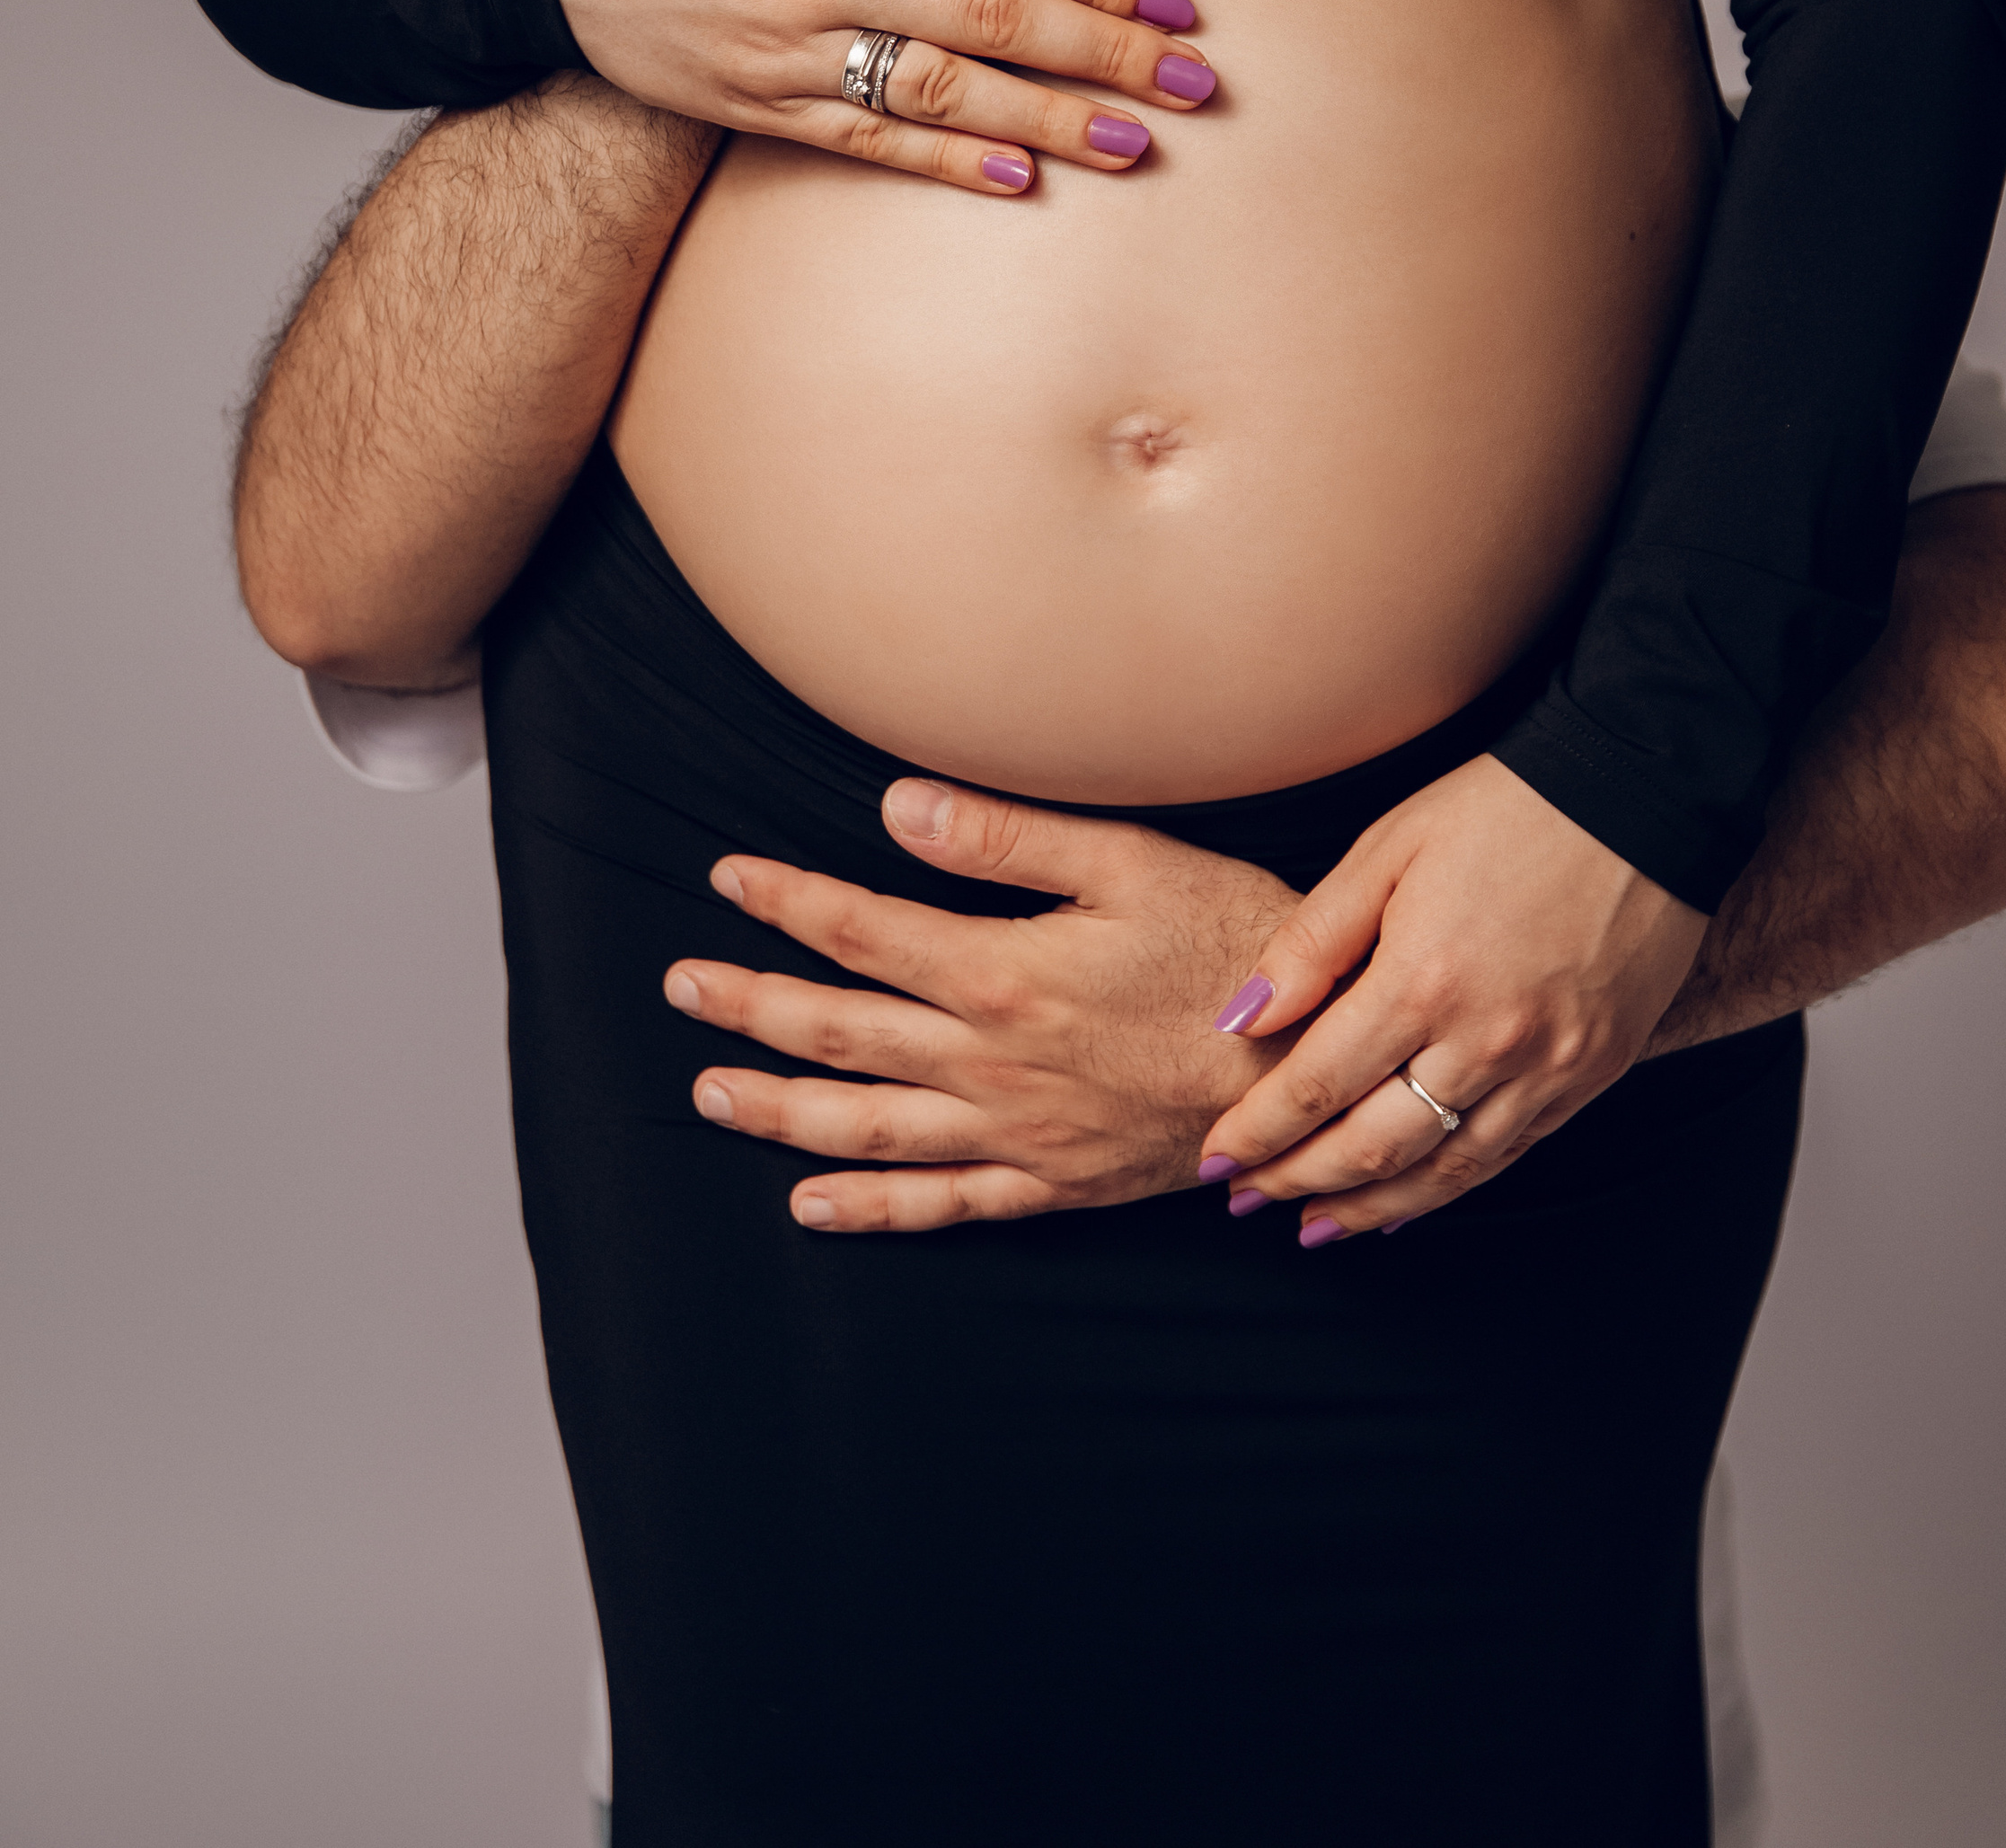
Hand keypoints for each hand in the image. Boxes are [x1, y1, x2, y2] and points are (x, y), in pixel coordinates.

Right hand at [554, 0, 1225, 185]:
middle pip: (1000, 20)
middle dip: (1111, 52)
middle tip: (1201, 80)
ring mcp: (791, 45)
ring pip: (949, 92)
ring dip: (1054, 122)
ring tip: (1142, 142)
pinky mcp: (758, 102)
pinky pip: (871, 140)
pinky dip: (951, 163)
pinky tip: (1022, 180)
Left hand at [662, 778, 1303, 1230]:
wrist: (1316, 1062)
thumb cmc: (1235, 944)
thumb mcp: (1132, 861)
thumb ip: (1004, 838)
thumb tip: (894, 807)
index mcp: (1003, 974)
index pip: (860, 930)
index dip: (785, 901)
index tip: (725, 878)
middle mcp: (993, 1063)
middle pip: (840, 1033)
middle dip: (750, 1008)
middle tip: (681, 986)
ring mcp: (1018, 1132)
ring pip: (866, 1126)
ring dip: (779, 1109)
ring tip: (710, 1092)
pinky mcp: (1054, 1183)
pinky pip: (941, 1203)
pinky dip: (869, 1207)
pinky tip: (811, 1205)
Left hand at [1197, 757, 1707, 1242]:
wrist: (1644, 793)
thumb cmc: (1504, 809)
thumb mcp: (1389, 849)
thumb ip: (1312, 941)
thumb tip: (1241, 1017)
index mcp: (1423, 980)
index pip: (1316, 1085)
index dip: (1258, 1132)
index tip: (1215, 1161)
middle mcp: (1486, 1039)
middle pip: (1373, 1144)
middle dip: (1299, 1179)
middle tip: (1246, 1198)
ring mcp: (1549, 1064)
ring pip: (1444, 1167)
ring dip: (1372, 1205)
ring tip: (1317, 1224)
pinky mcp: (1594, 1071)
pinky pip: (1511, 1150)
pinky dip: (1453, 1183)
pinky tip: (1413, 1196)